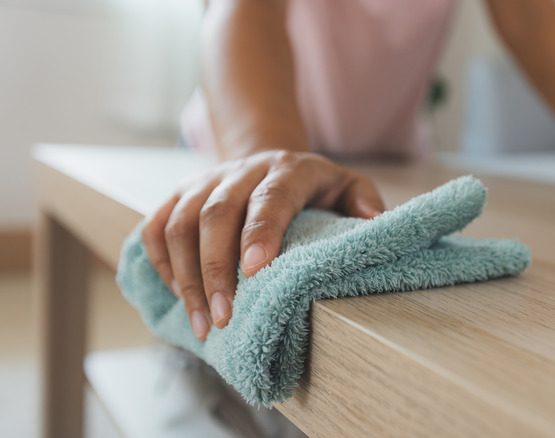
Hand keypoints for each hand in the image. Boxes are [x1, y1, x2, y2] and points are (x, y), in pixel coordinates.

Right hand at [141, 150, 384, 340]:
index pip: (270, 198)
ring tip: (201, 323)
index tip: (255, 272)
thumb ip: (363, 200)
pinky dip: (161, 264)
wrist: (269, 161)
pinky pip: (157, 227)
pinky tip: (179, 296)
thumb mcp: (348, 186)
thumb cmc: (314, 187)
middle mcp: (242, 170)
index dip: (260, 232)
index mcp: (287, 169)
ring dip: (185, 277)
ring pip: (180, 224)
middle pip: (215, 214)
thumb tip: (374, 222)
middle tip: (223, 318)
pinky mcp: (180, 194)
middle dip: (216, 270)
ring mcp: (206, 180)